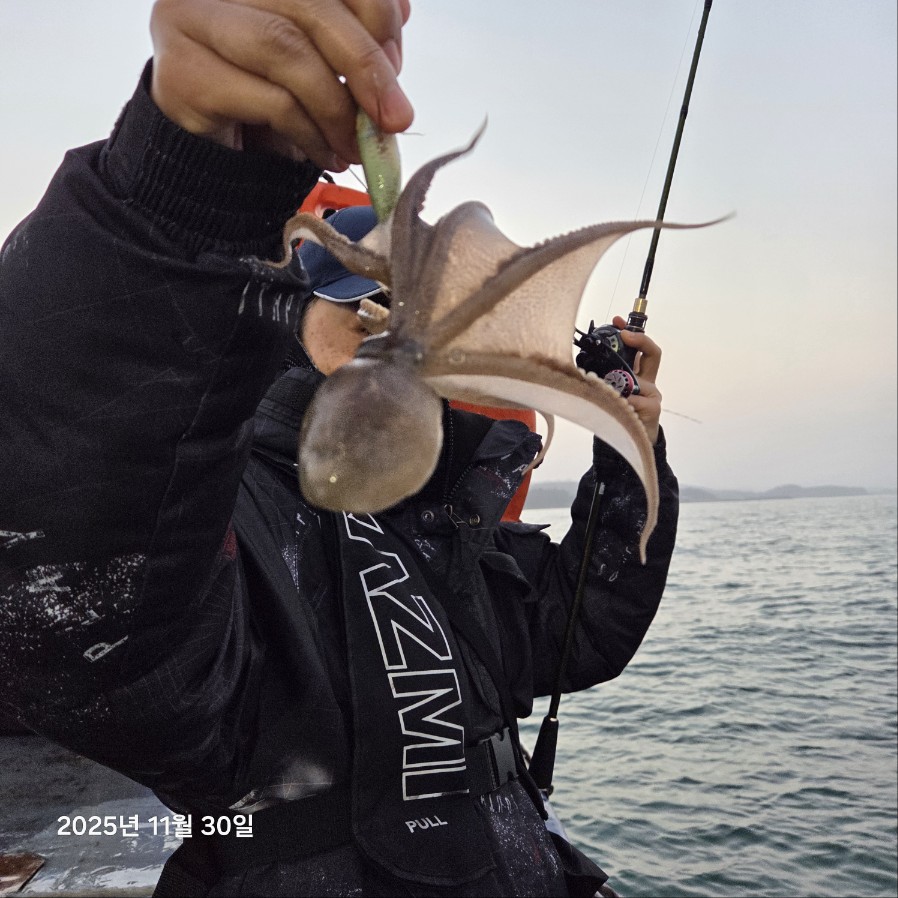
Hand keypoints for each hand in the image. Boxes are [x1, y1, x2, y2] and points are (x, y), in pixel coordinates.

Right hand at [149, 0, 413, 168]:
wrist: (208, 159)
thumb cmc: (266, 103)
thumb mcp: (318, 64)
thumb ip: (352, 34)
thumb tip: (400, 11)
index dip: (374, 9)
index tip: (396, 60)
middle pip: (310, 5)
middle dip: (365, 64)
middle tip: (394, 116)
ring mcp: (191, 21)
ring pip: (288, 50)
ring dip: (338, 108)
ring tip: (357, 146)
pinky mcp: (184, 75)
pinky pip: (272, 102)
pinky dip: (313, 135)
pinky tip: (327, 155)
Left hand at [612, 315, 662, 444]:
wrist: (631, 443)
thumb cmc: (617, 415)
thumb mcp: (610, 393)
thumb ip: (603, 379)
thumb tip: (580, 361)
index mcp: (638, 375)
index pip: (642, 348)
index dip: (633, 333)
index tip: (618, 322)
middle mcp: (648, 381)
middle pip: (653, 352)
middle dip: (639, 340)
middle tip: (624, 335)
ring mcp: (653, 395)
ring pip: (637, 379)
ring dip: (620, 382)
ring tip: (605, 390)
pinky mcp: (652, 409)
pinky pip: (635, 400)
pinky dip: (623, 402)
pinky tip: (615, 407)